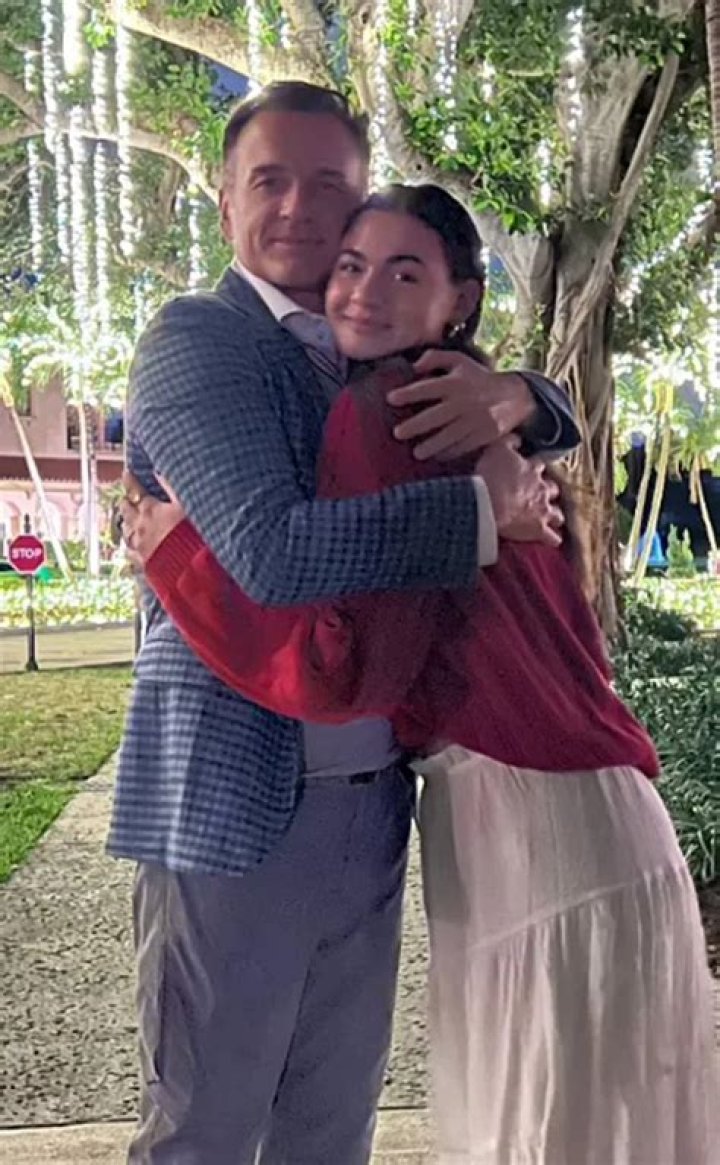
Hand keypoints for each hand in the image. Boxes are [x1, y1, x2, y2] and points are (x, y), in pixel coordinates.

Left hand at [120, 474, 186, 568]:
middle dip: (126, 502)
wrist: (193, 568)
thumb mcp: (186, 505)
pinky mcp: (144, 562)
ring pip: (125, 531)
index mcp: (151, 510)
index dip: (130, 481)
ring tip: (127, 520)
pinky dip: (129, 546)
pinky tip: (129, 546)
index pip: (135, 490)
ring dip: (126, 523)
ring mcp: (140, 545)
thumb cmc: (193, 534)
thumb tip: (158, 471)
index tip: (126, 474)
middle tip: (127, 497)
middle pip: (126, 510)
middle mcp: (141, 526)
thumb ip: (172, 487)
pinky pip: (130, 552)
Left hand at [386, 349, 535, 460]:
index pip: (427, 387)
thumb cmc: (477, 378)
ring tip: (417, 453)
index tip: (390, 399)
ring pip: (450, 435)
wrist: (513, 396)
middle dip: (415, 425)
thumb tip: (414, 366)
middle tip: (397, 433)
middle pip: (436, 415)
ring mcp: (475, 419)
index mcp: (455, 382)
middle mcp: (464, 401)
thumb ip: (435, 357)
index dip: (408, 393)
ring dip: (432, 445)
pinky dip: (450, 452)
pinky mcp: (484, 434)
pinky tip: (437, 456)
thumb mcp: (459, 360)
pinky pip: (464, 446)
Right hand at [475, 439, 563, 547]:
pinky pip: (552, 537)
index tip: (531, 469)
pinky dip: (553, 539)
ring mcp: (542, 511)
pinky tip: (553, 540)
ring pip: (557, 513)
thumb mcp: (497, 449)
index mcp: (532, 470)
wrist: (490, 503)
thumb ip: (510, 441)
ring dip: (555, 515)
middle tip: (543, 494)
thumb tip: (519, 438)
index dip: (535, 468)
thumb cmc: (491, 475)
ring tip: (553, 518)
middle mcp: (542, 489)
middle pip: (552, 490)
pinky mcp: (539, 530)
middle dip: (549, 492)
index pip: (539, 466)